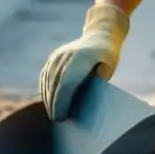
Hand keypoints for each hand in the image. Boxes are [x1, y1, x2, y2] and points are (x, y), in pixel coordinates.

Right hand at [39, 3, 129, 120]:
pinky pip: (45, 74)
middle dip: (54, 103)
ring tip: (52, 113)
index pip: (68, 83)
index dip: (62, 101)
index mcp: (83, 58)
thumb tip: (87, 98)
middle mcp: (68, 55)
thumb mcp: (109, 67)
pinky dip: (45, 88)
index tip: (61, 117)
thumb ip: (99, 80)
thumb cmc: (107, 56)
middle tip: (56, 120)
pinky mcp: (54, 57)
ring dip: (48, 97)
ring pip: (48, 79)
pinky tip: (48, 100)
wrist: (100, 34)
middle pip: (56, 83)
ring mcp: (59, 55)